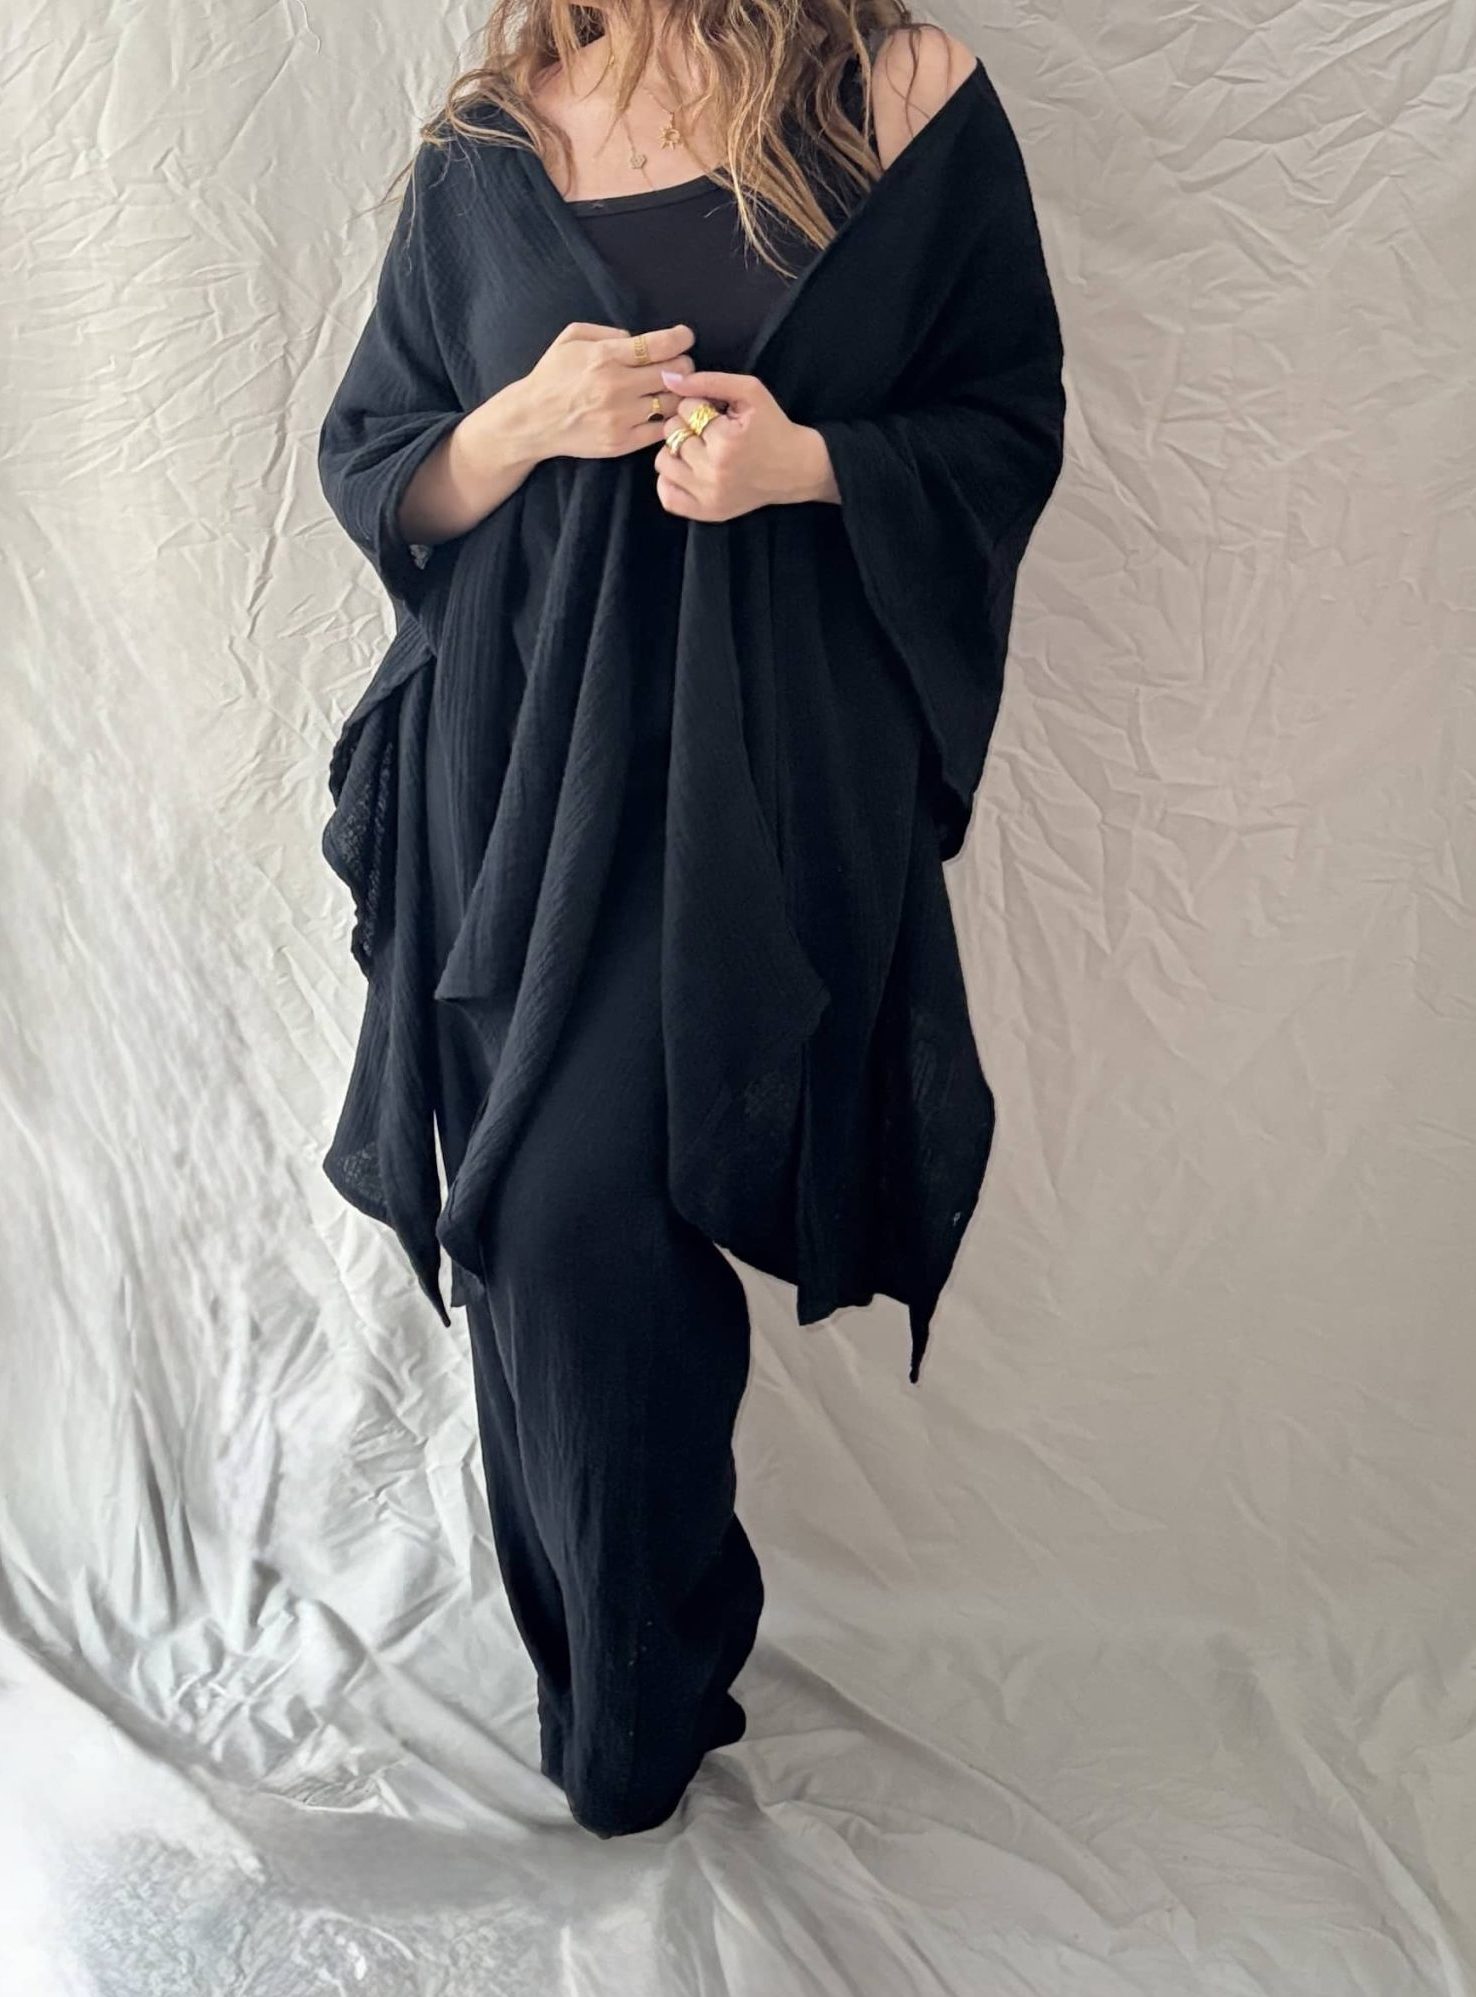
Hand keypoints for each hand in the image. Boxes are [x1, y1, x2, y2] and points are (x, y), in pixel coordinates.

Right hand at [500, 321, 696, 463]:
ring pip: (673, 403)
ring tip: (672, 390)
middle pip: (674, 373)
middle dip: (683, 365)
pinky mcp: (622, 442)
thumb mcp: (572, 338)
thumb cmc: (553, 376)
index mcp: (605, 357)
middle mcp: (616, 387)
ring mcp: (620, 417)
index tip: (684, 338)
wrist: (532, 420)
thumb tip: (639, 339)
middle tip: (679, 366)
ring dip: (679, 394)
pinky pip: (661, 430)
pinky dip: (669, 420)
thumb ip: (608, 332)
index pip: (660, 345)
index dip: (681, 338)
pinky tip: (663, 412)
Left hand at [652, 368, 838, 519]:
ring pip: (663, 462)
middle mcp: (714, 472)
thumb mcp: (749, 391)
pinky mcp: (706, 512)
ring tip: (699, 450)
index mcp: (725, 441)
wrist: (796, 468)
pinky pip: (667, 497)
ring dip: (676, 451)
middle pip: (672, 434)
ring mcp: (708, 496)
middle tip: (709, 431)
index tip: (718, 413)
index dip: (699, 404)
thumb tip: (667, 378)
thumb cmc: (772, 426)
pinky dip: (671, 481)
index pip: (685, 409)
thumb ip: (708, 381)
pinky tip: (688, 471)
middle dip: (687, 425)